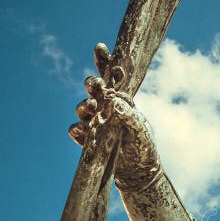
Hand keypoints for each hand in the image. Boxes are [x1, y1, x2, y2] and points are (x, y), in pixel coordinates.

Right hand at [70, 44, 160, 187]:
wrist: (139, 173)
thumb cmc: (144, 146)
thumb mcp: (141, 130)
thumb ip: (130, 116)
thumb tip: (113, 102)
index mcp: (120, 100)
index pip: (110, 76)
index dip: (102, 60)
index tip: (100, 47)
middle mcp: (105, 108)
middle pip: (91, 89)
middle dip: (91, 84)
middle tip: (96, 86)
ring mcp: (94, 123)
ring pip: (81, 108)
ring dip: (84, 107)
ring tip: (92, 109)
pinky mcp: (87, 140)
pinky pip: (75, 131)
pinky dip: (78, 130)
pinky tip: (84, 131)